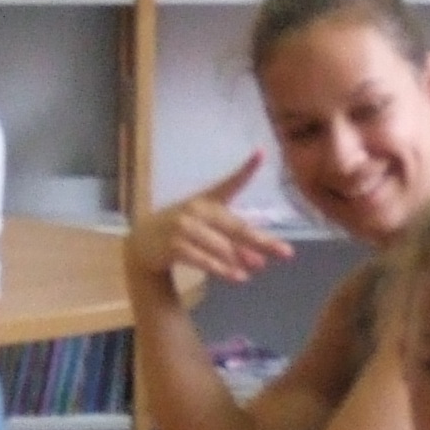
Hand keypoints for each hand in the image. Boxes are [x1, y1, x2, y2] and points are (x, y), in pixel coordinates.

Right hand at [127, 156, 294, 290]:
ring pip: (220, 245)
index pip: (230, 182)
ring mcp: (184, 227)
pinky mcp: (174, 245)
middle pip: (235, 226)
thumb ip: (233, 237)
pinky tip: (237, 277)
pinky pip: (202, 259)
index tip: (261, 153)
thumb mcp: (205, 222)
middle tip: (286, 252)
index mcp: (208, 200)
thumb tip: (260, 259)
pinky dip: (221, 269)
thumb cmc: (181, 230)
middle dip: (262, 240)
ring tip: (259, 267)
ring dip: (241, 257)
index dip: (246, 168)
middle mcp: (197, 210)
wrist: (142, 242)